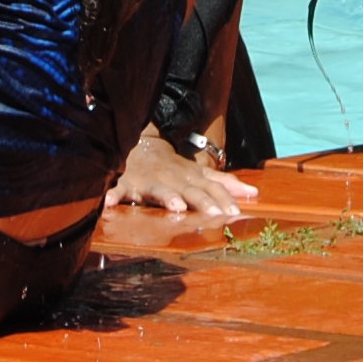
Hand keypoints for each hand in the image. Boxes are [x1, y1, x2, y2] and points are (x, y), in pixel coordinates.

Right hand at [106, 131, 254, 215]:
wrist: (140, 147)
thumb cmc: (174, 168)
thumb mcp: (200, 173)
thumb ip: (224, 183)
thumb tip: (254, 194)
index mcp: (190, 177)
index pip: (211, 187)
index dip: (223, 198)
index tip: (236, 212)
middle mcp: (172, 179)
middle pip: (190, 191)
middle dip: (202, 201)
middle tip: (215, 214)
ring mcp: (149, 182)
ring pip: (159, 191)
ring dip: (167, 197)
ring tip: (176, 207)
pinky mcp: (126, 184)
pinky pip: (118, 190)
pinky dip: (113, 195)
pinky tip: (108, 204)